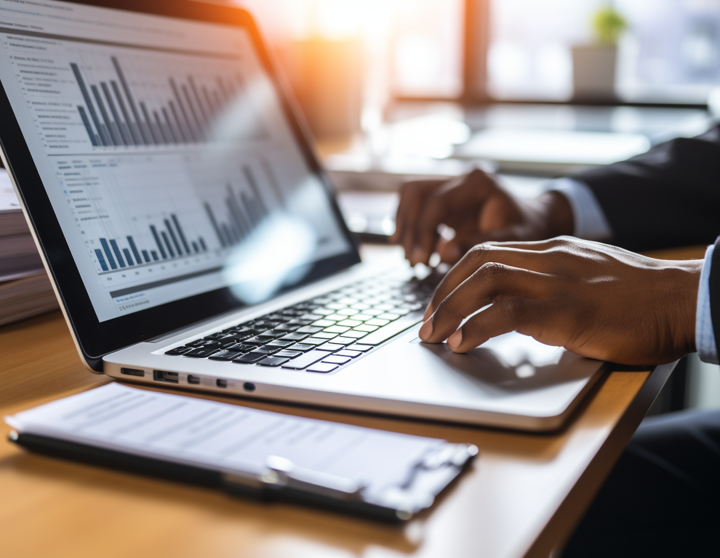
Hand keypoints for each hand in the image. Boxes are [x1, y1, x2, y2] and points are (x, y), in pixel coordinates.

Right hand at [390, 168, 574, 265]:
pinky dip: (409, 226)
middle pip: (415, 193)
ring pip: (410, 195)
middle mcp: (461, 177)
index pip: (436, 202)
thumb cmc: (527, 231)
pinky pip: (415, 205)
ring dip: (405, 226)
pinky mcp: (445, 198)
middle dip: (410, 229)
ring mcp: (451, 185)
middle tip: (414, 262)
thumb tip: (443, 252)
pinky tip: (412, 250)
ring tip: (412, 259)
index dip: (424, 232)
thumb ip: (477, 245)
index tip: (422, 260)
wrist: (535, 222)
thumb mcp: (511, 241)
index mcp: (478, 182)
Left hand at [418, 237, 700, 364]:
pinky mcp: (568, 311)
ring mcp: (557, 282)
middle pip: (476, 263)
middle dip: (442, 293)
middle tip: (426, 323)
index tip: (439, 302)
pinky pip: (509, 313)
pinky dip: (477, 326)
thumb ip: (551, 282)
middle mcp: (548, 259)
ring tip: (433, 336)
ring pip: (485, 281)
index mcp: (550, 250)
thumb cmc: (638, 296)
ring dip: (449, 309)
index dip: (454, 277)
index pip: (487, 252)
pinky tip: (462, 343)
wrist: (682, 299)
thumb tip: (518, 307)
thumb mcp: (585, 277)